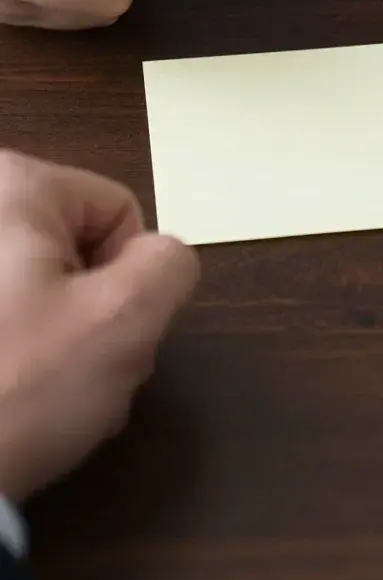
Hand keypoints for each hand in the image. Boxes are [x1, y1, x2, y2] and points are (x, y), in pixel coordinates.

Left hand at [0, 150, 197, 500]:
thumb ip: (171, 266)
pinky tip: (14, 395)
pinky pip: (9, 313)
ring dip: (63, 342)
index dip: (128, 279)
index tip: (93, 330)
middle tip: (70, 368)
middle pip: (80, 249)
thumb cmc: (19, 386)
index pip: (118, 213)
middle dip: (94, 314)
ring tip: (39, 390)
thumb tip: (159, 260)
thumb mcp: (125, 318)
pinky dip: (21, 351)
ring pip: (46, 288)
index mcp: (12, 184)